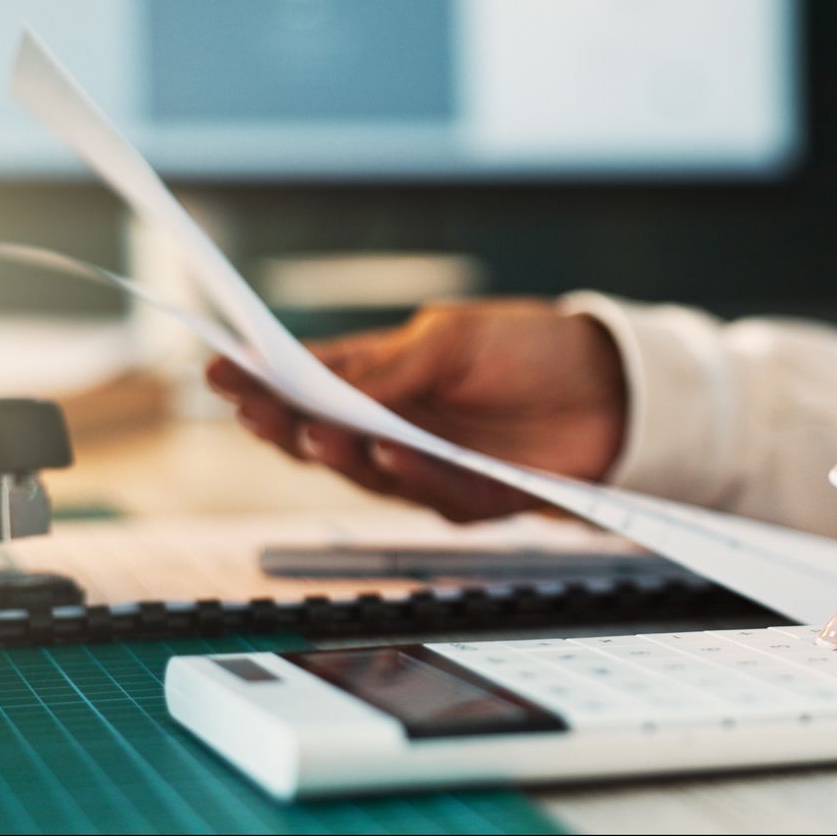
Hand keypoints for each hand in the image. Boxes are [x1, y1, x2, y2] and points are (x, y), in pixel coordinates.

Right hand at [206, 300, 626, 521]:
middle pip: (322, 433)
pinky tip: (391, 452)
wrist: (618, 391)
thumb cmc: (535, 349)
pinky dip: (408, 474)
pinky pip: (429, 493)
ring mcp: (430, 466)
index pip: (310, 380)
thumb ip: (393, 362)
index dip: (263, 378)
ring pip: (365, 471)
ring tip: (314, 428)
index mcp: (386, 376)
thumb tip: (328, 378)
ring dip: (337, 452)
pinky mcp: (470, 498)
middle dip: (282, 421)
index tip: (218, 370)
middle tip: (251, 409)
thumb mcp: (458, 337)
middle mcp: (399, 425)